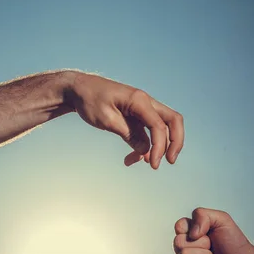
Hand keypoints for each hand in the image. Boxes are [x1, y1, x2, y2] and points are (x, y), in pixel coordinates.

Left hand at [67, 72, 183, 168]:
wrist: (78, 89)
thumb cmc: (90, 100)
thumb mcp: (107, 120)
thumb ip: (129, 135)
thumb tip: (145, 150)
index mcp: (139, 100)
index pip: (159, 125)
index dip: (160, 146)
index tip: (153, 164)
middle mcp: (145, 102)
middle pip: (173, 120)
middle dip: (175, 142)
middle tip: (169, 161)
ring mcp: (141, 108)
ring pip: (161, 127)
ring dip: (157, 146)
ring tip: (143, 163)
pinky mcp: (136, 115)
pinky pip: (147, 131)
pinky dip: (145, 144)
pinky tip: (133, 157)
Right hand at [173, 208, 253, 253]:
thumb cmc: (234, 244)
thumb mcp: (221, 219)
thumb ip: (201, 214)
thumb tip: (191, 233)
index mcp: (188, 234)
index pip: (179, 227)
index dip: (194, 229)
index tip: (207, 233)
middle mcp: (183, 249)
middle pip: (178, 242)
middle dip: (202, 244)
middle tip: (212, 248)